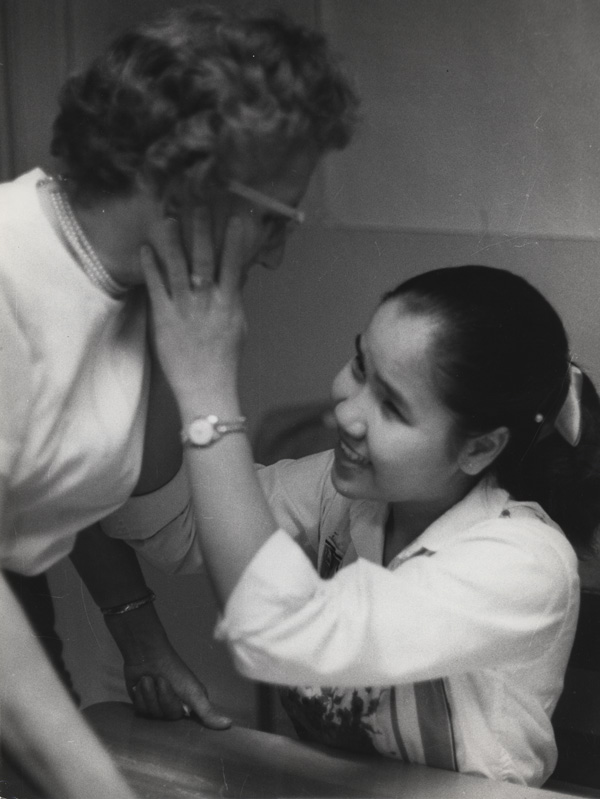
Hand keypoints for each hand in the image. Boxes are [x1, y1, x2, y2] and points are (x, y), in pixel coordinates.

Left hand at [123, 635, 230, 727]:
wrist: (146, 655)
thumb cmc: (173, 669)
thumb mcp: (193, 691)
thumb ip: (208, 711)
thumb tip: (229, 725)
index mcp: (190, 705)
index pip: (188, 723)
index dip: (179, 710)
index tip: (178, 696)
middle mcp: (175, 708)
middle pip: (168, 717)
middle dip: (163, 697)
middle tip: (162, 680)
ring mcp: (158, 707)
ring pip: (153, 715)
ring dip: (150, 694)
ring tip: (150, 679)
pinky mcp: (143, 705)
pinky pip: (141, 711)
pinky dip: (141, 695)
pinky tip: (142, 683)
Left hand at [141, 209, 248, 411]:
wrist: (206, 386)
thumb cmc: (225, 357)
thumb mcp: (238, 326)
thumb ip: (235, 298)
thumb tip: (239, 274)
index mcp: (228, 304)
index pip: (233, 266)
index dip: (233, 242)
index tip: (234, 218)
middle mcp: (207, 302)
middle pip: (204, 260)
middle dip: (201, 231)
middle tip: (197, 206)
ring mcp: (184, 309)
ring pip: (177, 269)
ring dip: (171, 242)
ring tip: (166, 219)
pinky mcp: (164, 318)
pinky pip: (156, 288)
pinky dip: (151, 268)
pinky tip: (145, 250)